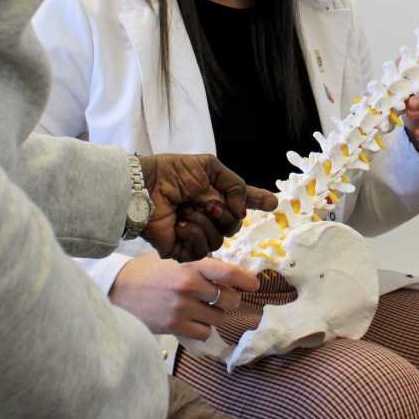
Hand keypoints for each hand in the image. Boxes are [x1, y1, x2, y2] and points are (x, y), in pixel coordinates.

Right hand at [110, 254, 258, 337]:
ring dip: (214, 315)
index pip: (227, 273)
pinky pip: (204, 332)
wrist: (116, 289)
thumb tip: (226, 279)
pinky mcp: (174, 326)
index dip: (245, 280)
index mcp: (190, 266)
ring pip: (218, 318)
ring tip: (200, 309)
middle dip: (229, 300)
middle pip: (229, 300)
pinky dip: (202, 329)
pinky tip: (190, 321)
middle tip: (221, 299)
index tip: (254, 285)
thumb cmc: (146, 272)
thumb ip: (198, 268)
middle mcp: (189, 286)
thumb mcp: (173, 261)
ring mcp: (182, 307)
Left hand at [136, 154, 276, 260]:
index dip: (258, 201)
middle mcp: (209, 217)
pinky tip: (180, 224)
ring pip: (219, 239)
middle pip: (234, 225)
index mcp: (216, 195)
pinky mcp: (182, 251)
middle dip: (222, 212)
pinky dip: (192, 234)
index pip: (242, 202)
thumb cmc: (171, 173)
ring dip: (203, 221)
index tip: (273, 203)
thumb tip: (242, 210)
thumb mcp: (209, 167)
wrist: (144, 187)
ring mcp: (196, 234)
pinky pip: (201, 251)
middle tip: (204, 202)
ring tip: (184, 210)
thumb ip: (235, 185)